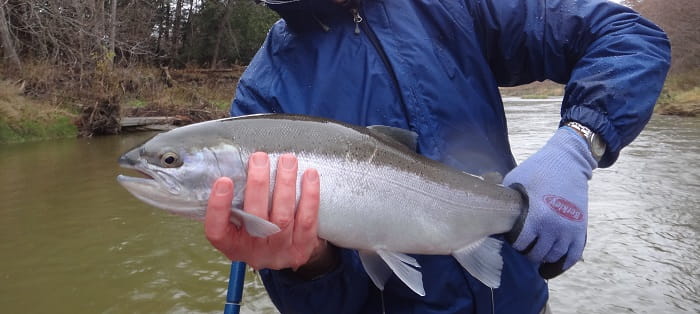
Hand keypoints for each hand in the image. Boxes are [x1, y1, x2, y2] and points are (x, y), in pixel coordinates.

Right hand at [205, 152, 332, 272]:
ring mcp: (280, 250)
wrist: (287, 255)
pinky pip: (307, 220)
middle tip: (260, 158)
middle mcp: (254, 250)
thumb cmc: (258, 230)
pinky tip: (309, 175)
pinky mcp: (303, 247)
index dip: (218, 206)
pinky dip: (309, 195)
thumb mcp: (238, 223)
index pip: (217, 230)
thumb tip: (233, 163)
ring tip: (287, 160)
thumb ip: (234, 200)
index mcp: (231, 244)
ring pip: (283, 217)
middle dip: (258, 184)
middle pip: (255, 218)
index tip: (224, 180)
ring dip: (285, 184)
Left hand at [503, 127, 596, 272]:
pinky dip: (561, 264)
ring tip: (535, 252)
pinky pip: (572, 256)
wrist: (568, 161)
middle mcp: (555, 226)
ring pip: (554, 257)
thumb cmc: (536, 170)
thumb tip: (487, 212)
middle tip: (523, 244)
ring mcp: (570, 229)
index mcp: (537, 215)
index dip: (514, 242)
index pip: (521, 244)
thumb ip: (504, 201)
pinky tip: (549, 267)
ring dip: (543, 257)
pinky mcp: (581, 228)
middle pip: (537, 253)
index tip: (512, 236)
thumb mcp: (514, 181)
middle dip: (527, 251)